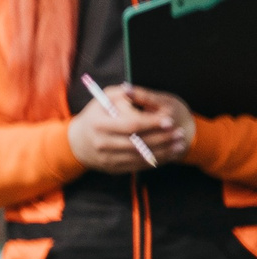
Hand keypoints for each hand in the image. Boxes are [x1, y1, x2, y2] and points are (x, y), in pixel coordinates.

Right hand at [68, 84, 188, 172]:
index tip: (169, 121)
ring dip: (162, 151)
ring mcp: (106, 158)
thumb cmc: (96, 115)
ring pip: (139, 157)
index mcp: (99, 123)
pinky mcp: (111, 168)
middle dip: (162, 139)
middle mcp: (101, 142)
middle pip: (137, 142)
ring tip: (179, 144)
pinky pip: (136, 166)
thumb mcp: (104, 99)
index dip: (151, 124)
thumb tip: (133, 89)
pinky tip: (168, 154)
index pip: (130, 125)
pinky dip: (154, 161)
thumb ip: (121, 92)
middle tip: (180, 133)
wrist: (77, 142)